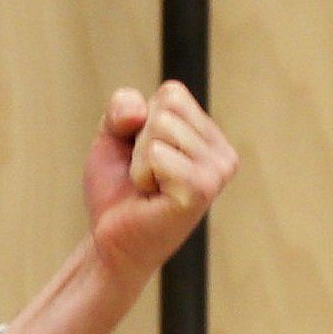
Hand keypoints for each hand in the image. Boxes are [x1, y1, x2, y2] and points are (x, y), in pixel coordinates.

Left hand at [85, 80, 236, 279]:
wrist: (110, 240)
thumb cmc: (117, 191)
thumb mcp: (113, 136)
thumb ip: (122, 107)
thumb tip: (139, 112)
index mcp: (210, 138)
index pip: (172, 93)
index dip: (141, 121)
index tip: (143, 156)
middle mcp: (222, 154)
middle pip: (167, 106)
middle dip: (140, 139)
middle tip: (145, 175)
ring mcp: (217, 173)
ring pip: (161, 127)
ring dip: (140, 159)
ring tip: (149, 187)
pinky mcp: (201, 191)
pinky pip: (157, 154)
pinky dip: (141, 173)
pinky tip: (152, 197)